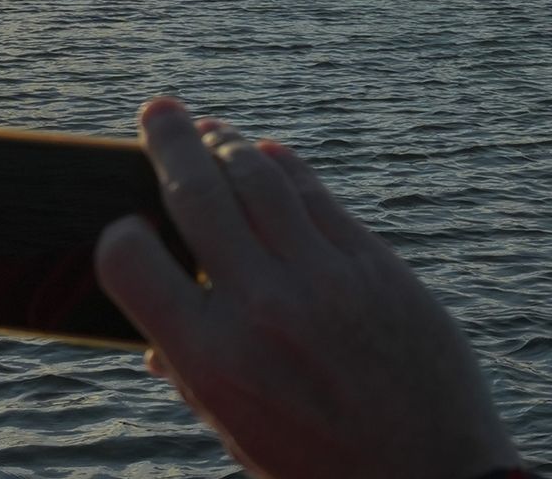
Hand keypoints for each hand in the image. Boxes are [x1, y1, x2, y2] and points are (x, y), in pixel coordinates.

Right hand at [95, 98, 518, 478]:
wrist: (433, 476)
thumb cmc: (324, 465)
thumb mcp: (238, 432)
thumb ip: (193, 372)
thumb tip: (155, 335)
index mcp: (211, 359)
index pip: (128, 259)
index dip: (118, 233)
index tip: (126, 223)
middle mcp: (262, 308)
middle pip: (198, 192)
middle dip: (169, 141)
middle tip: (157, 110)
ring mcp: (324, 279)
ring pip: (261, 177)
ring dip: (228, 143)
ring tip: (210, 130)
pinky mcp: (375, 264)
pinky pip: (317, 195)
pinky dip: (286, 166)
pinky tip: (269, 156)